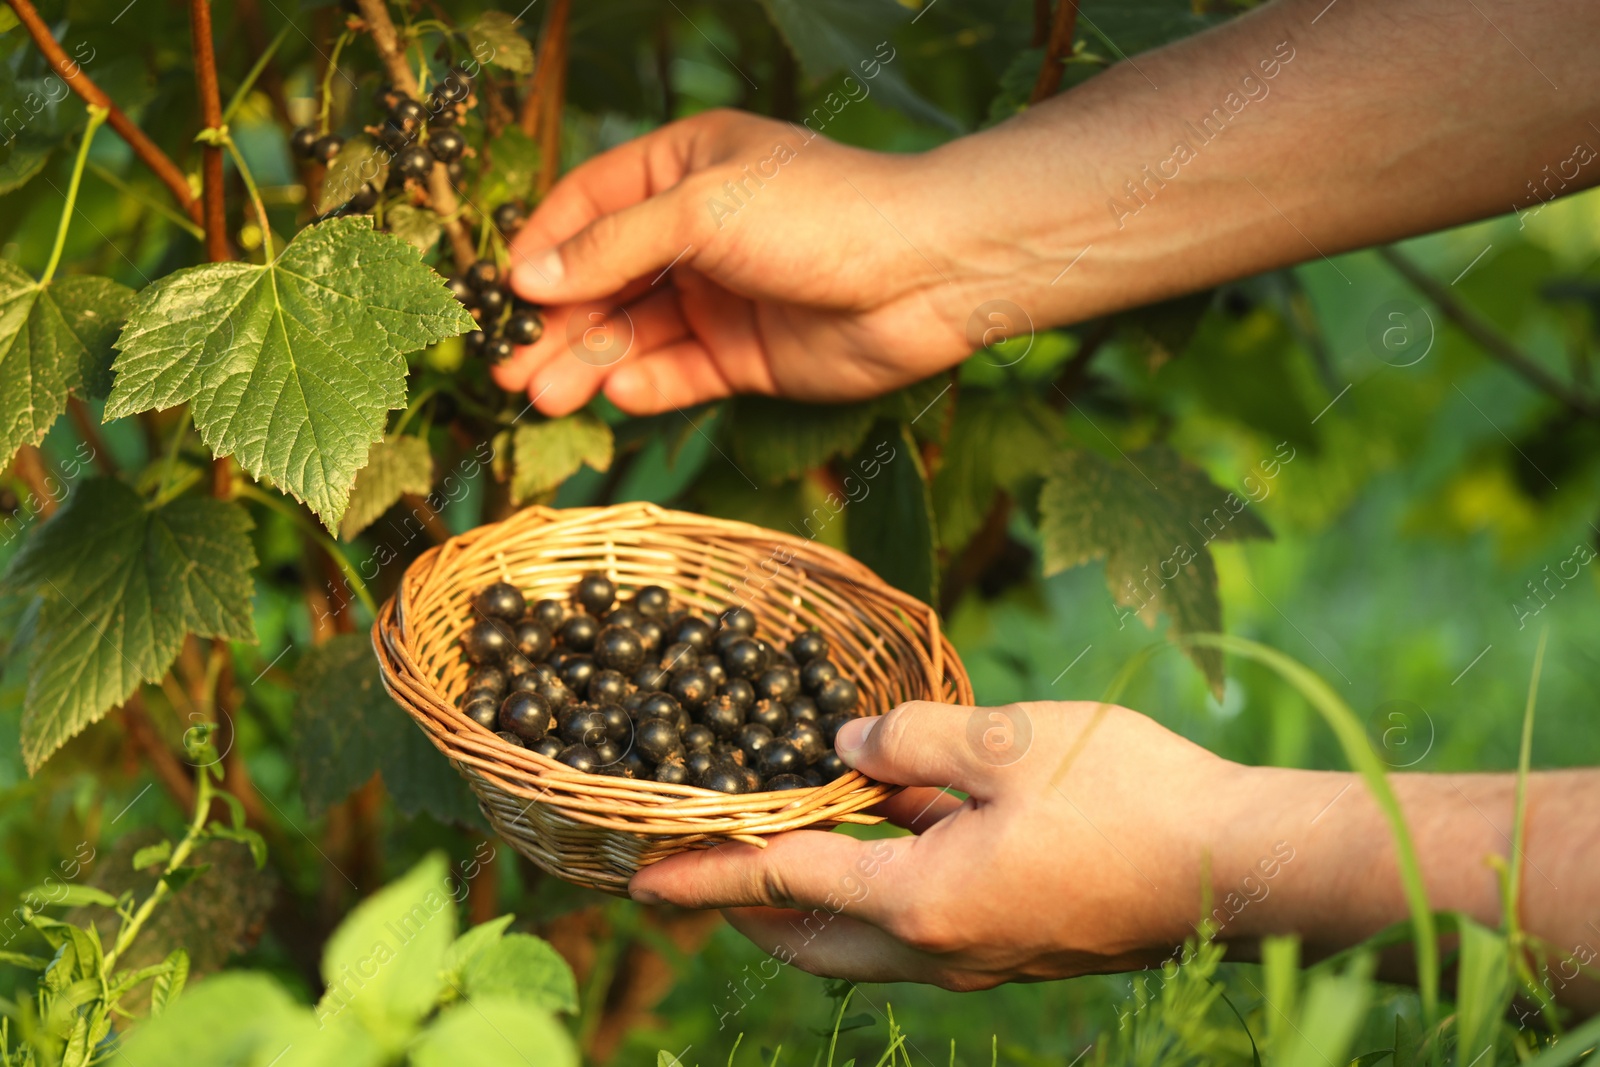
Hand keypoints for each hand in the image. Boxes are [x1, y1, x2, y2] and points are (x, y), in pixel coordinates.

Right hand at [493, 109, 989, 416]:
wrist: (925, 274)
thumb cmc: (819, 213)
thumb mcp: (701, 210)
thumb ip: (611, 247)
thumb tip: (527, 277)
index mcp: (683, 168)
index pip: (587, 207)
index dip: (541, 250)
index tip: (499, 297)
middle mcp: (695, 232)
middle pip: (603, 280)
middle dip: (555, 324)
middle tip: (507, 371)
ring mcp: (720, 296)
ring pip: (634, 334)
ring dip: (588, 363)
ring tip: (543, 396)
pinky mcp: (745, 356)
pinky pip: (679, 373)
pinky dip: (646, 385)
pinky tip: (616, 394)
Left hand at [627, 700, 1245, 989]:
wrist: (1247, 869)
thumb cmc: (1133, 796)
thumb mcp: (1011, 742)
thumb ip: (913, 738)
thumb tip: (847, 749)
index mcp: (923, 900)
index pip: (784, 884)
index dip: (708, 874)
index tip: (642, 880)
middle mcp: (943, 949)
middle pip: (813, 938)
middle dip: (746, 907)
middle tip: (700, 870)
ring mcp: (986, 958)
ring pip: (865, 942)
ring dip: (813, 901)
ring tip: (782, 846)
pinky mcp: (1022, 947)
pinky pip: (921, 927)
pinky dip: (880, 888)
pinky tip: (893, 826)